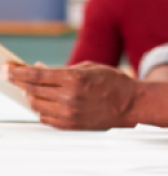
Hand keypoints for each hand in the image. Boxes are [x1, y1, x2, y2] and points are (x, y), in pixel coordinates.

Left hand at [2, 62, 137, 129]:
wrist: (130, 104)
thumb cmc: (113, 83)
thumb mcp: (89, 68)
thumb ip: (63, 70)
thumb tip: (38, 70)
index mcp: (75, 79)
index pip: (37, 75)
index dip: (18, 72)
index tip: (7, 69)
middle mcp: (69, 97)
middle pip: (32, 90)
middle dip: (19, 82)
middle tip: (12, 77)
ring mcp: (68, 112)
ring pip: (36, 104)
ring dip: (31, 95)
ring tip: (32, 89)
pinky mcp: (70, 125)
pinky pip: (45, 117)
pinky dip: (41, 108)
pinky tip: (44, 102)